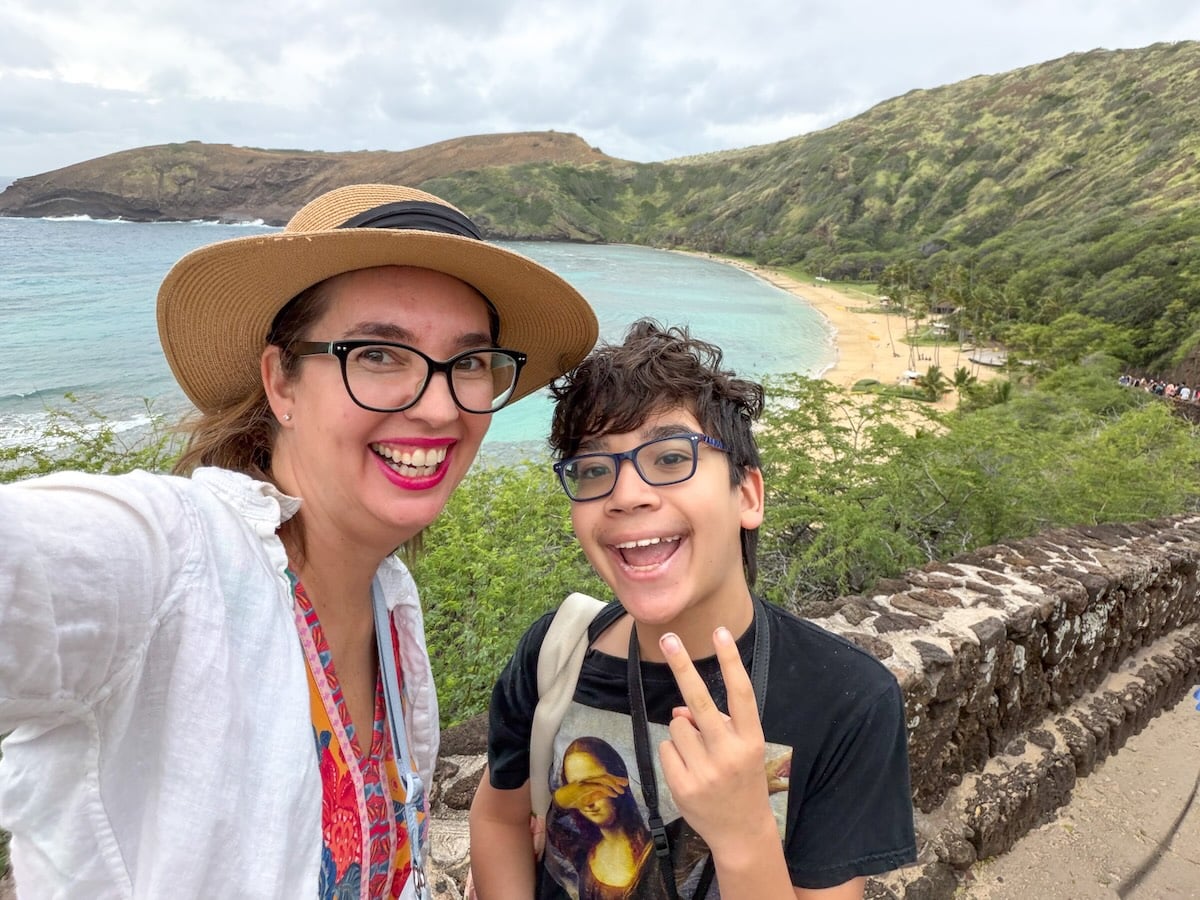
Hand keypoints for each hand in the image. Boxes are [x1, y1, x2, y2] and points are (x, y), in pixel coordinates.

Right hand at [553, 774, 628, 810]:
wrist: (560, 800)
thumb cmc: (573, 799)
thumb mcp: (588, 798)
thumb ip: (597, 795)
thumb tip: (606, 793)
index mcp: (590, 781)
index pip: (605, 778)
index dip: (615, 779)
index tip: (624, 782)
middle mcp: (589, 779)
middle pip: (605, 777)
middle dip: (616, 780)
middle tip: (626, 783)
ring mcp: (586, 782)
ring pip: (602, 780)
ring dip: (613, 785)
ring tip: (621, 791)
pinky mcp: (583, 787)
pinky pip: (597, 787)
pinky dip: (607, 790)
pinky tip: (614, 794)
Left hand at [657, 628, 775, 856]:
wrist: (742, 833)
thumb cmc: (742, 780)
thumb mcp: (740, 749)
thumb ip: (716, 724)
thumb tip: (678, 709)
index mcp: (750, 739)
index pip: (740, 692)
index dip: (730, 661)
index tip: (720, 632)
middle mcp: (729, 752)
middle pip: (698, 700)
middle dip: (682, 666)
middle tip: (667, 637)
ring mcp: (705, 771)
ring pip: (676, 725)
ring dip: (682, 733)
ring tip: (700, 757)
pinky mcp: (683, 785)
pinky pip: (666, 749)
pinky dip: (673, 754)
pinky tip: (690, 771)